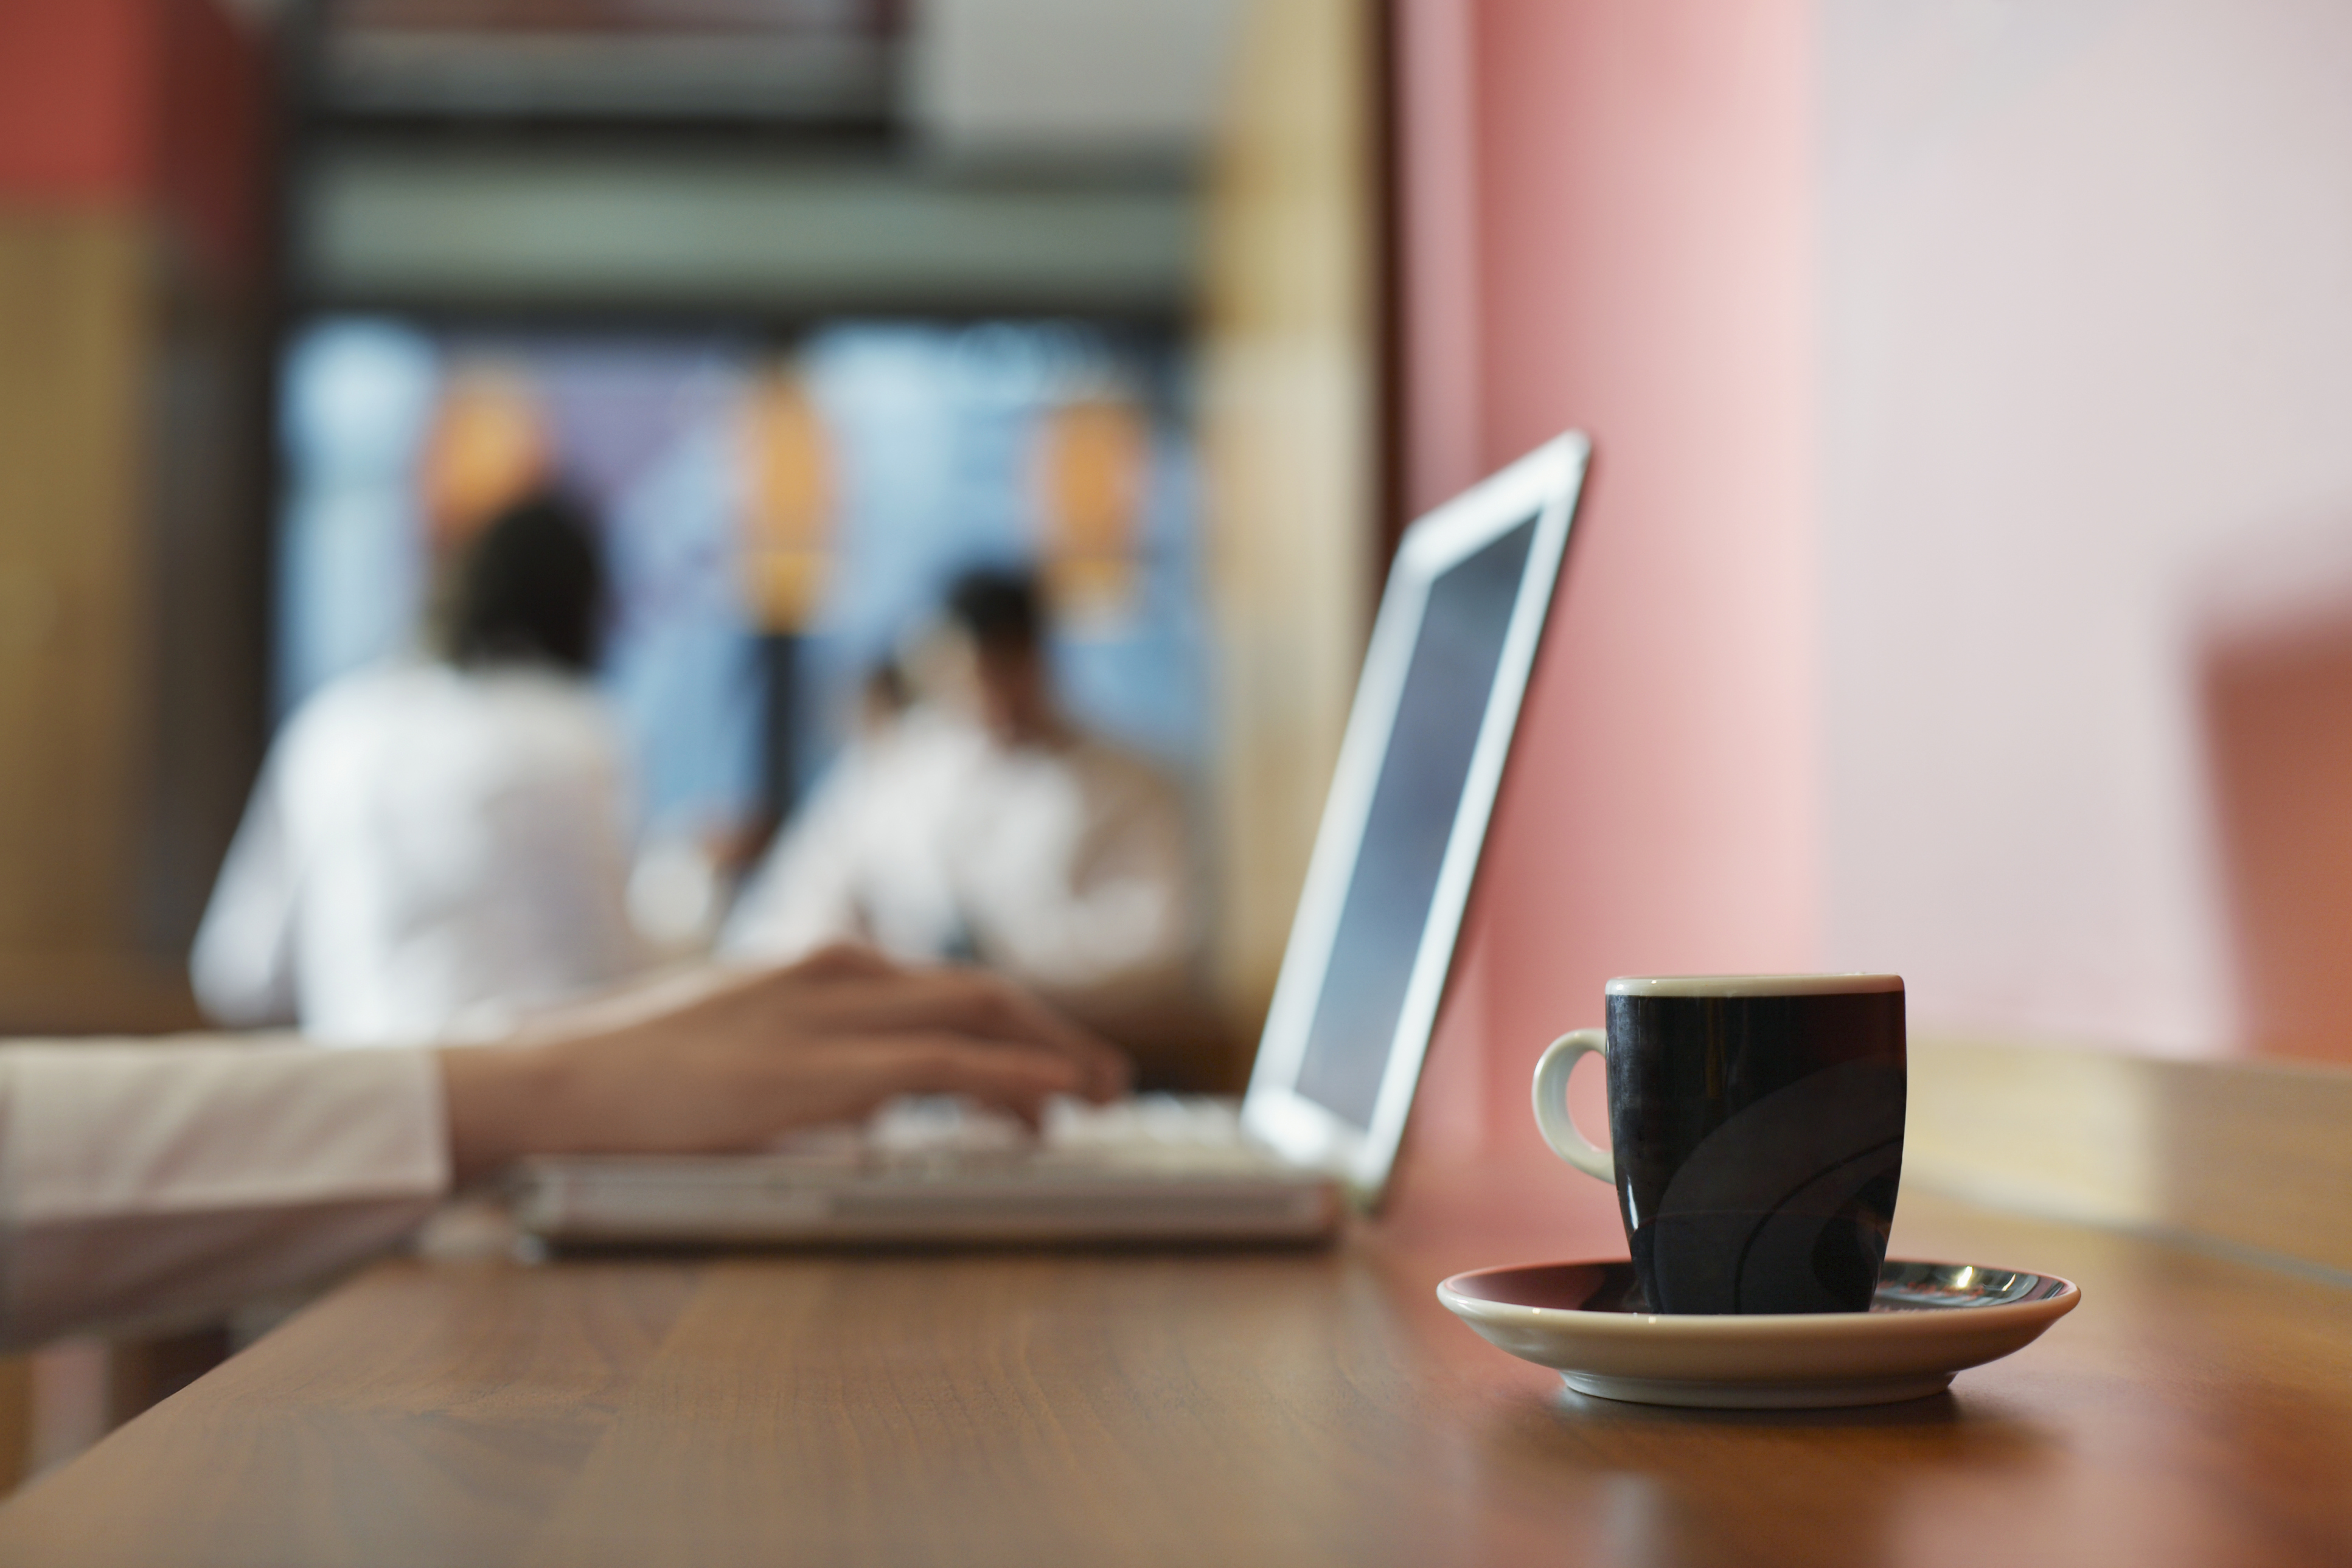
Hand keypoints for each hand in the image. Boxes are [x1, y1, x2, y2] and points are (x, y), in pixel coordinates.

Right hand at [439, 945, 1129, 1182]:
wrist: (552, 1082)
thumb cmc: (626, 1079)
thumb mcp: (728, 1047)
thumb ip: (795, 1056)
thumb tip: (853, 1098)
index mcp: (815, 968)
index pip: (940, 987)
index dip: (1012, 1020)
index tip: (1053, 1055)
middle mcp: (835, 973)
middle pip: (979, 994)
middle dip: (1053, 1033)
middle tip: (1105, 1077)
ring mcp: (831, 1017)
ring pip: (980, 1019)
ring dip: (1053, 1055)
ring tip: (1100, 1095)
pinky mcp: (823, 1071)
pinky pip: (948, 1068)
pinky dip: (1014, 1078)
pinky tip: (1052, 1100)